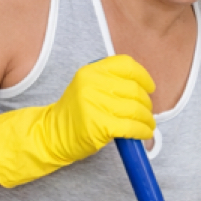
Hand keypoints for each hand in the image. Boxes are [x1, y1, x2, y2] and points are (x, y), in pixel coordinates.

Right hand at [0, 55, 154, 187]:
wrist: (51, 135)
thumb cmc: (75, 114)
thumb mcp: (88, 88)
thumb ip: (110, 83)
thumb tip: (143, 90)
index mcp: (90, 72)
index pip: (126, 65)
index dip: (143, 76)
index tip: (149, 87)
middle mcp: (91, 84)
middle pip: (134, 89)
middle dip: (146, 103)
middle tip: (147, 112)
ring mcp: (94, 105)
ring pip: (135, 109)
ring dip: (146, 119)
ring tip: (148, 125)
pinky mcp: (99, 125)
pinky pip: (131, 126)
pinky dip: (141, 131)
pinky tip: (143, 133)